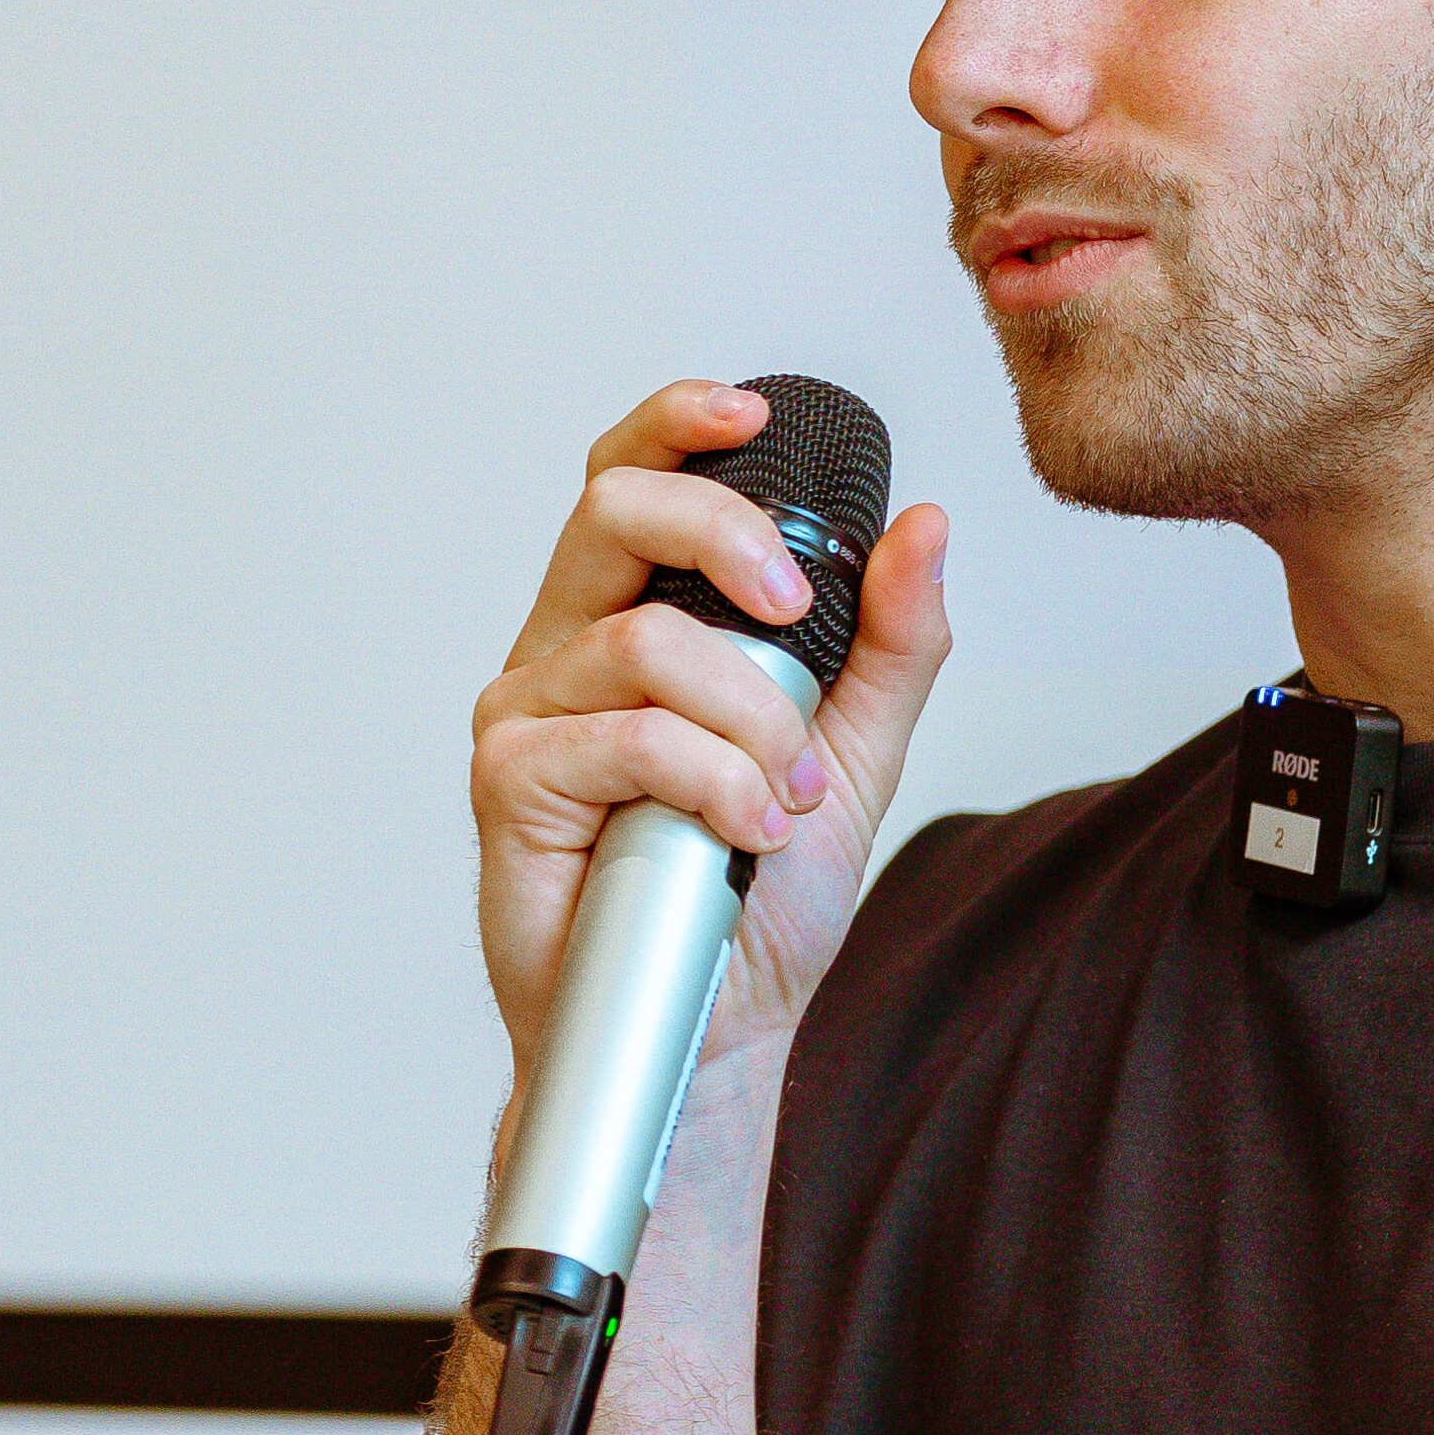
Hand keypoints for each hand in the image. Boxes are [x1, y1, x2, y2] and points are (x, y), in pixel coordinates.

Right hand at [470, 379, 949, 1081]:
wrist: (716, 1026)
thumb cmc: (760, 895)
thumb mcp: (857, 752)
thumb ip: (892, 641)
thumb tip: (924, 523)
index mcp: (637, 617)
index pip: (632, 478)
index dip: (677, 423)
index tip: (751, 408)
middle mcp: (567, 647)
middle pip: (614, 509)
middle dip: (724, 534)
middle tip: (793, 606)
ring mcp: (528, 712)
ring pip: (645, 641)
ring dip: (751, 718)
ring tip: (785, 798)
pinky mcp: (509, 784)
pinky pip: (625, 736)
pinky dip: (713, 780)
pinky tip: (744, 835)